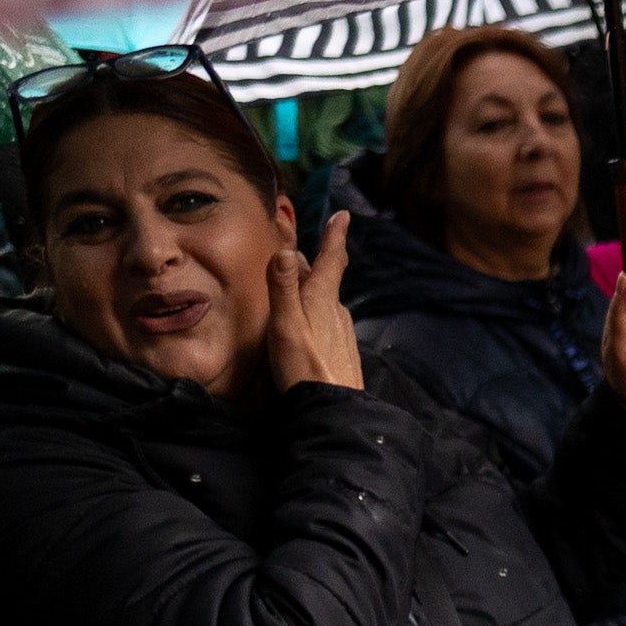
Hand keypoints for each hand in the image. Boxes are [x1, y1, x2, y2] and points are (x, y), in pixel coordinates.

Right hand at [264, 211, 364, 393]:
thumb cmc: (304, 368)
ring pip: (324, 300)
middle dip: (309, 262)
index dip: (335, 236)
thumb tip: (286, 250)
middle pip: (323, 279)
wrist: (333, 410)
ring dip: (309, 287)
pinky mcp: (341, 350)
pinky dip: (314, 310)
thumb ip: (283, 289)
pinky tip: (307, 322)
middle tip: (295, 250)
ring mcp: (342, 332)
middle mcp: (337, 311)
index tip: (342, 215)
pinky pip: (327, 320)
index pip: (331, 259)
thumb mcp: (287, 326)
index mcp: (323, 299)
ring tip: (295, 281)